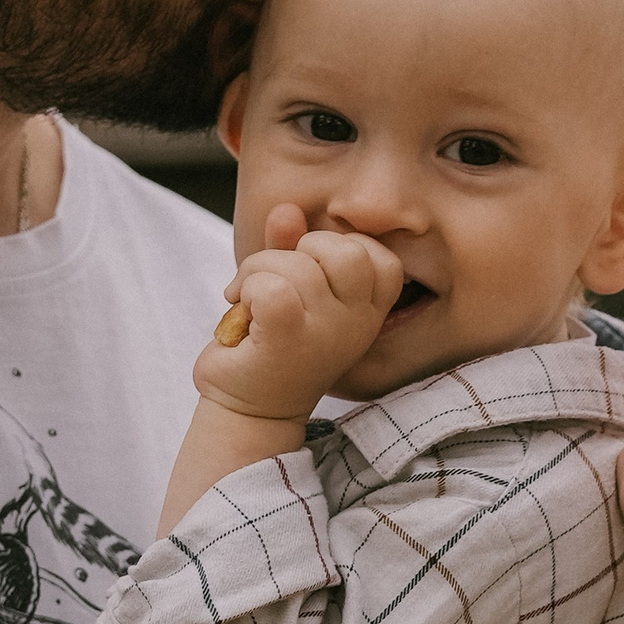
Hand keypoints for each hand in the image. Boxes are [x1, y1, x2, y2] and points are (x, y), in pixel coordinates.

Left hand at [196, 202, 402, 422]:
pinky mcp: (289, 339)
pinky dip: (246, 288)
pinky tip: (241, 313)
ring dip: (256, 271)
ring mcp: (327, 333)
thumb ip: (290, 248)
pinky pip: (269, 285)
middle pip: (346, 250)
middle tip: (275, 279)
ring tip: (247, 301)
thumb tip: (287, 210)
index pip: (382, 260)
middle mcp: (356, 325)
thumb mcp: (288, 290)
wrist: (246, 413)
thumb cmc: (269, 349)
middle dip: (300, 250)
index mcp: (366, 314)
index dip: (343, 248)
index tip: (312, 273)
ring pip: (295, 263)